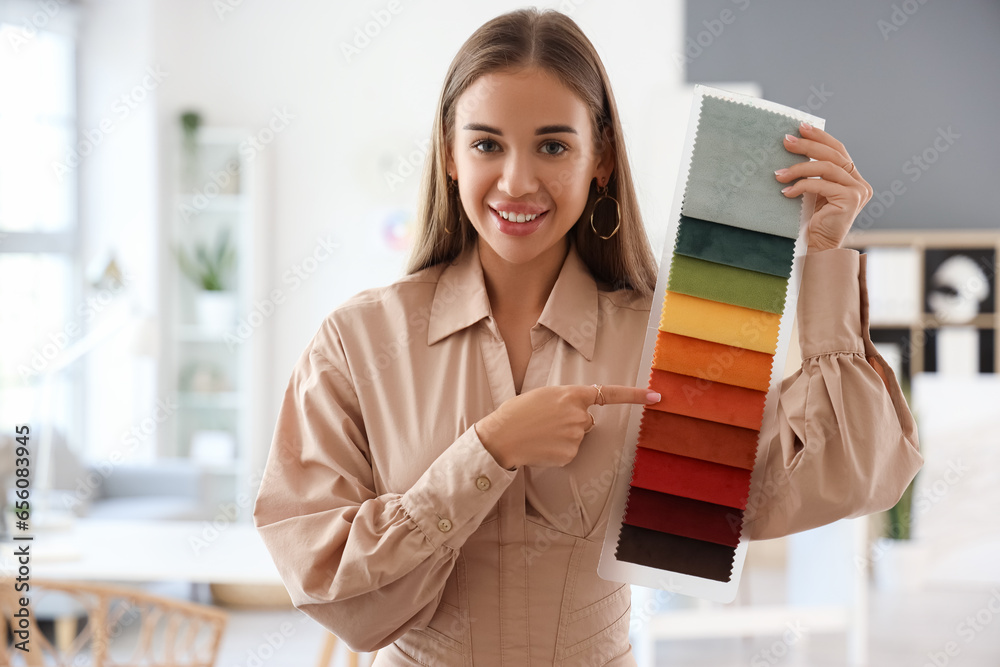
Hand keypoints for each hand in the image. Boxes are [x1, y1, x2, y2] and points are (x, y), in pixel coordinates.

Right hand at [474, 384, 660, 469]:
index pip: (609, 394)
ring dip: (564, 436)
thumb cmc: (517, 413)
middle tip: (546, 422)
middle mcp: (578, 415)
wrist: (501, 437)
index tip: (656, 396)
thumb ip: (565, 400)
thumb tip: (578, 411)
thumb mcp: (543, 396)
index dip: (635, 396)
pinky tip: (542, 447)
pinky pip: (571, 451)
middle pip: (587, 420)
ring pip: (579, 436)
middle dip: (572, 422)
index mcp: (571, 395)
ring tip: (540, 433)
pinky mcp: (570, 454)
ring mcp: (576, 436)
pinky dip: (558, 450)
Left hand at [774, 122, 873, 252]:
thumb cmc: (812, 221)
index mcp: (854, 179)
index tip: (801, 127)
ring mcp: (858, 191)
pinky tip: (786, 192)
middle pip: (833, 155)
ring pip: (826, 168)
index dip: (821, 137)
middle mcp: (860, 183)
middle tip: (786, 141)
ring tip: (778, 173)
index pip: (838, 151)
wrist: (817, 248)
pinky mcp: (851, 199)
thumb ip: (814, 173)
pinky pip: (821, 185)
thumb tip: (793, 146)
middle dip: (807, 146)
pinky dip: (801, 186)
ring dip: (798, 168)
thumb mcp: (814, 192)